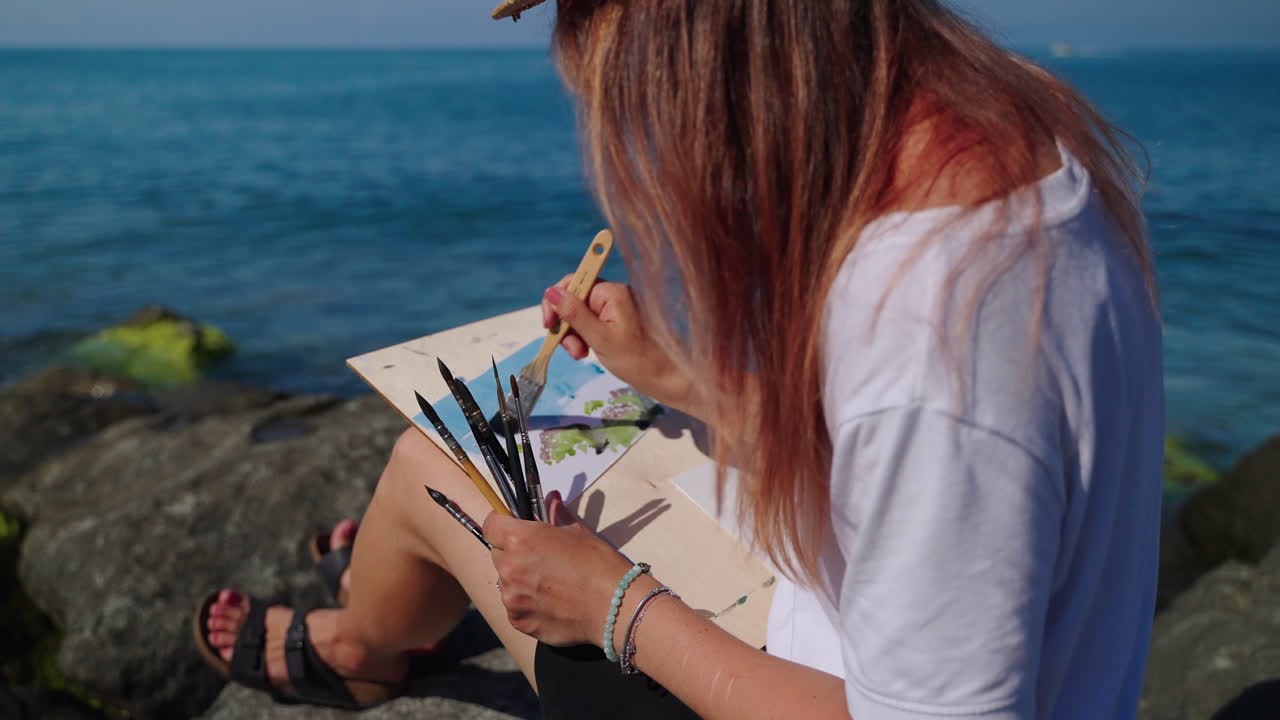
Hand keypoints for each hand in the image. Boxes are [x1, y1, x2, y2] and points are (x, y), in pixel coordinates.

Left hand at [485, 491, 637, 646]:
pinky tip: (551, 602)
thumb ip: (556, 514)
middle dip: (512, 553)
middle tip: (539, 558)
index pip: (491, 525)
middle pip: (498, 554)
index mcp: (520, 539)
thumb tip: (552, 497)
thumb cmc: (599, 564)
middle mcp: (509, 568)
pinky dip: (527, 604)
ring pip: (506, 582)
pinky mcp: (519, 620)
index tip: (512, 526)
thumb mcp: (578, 532)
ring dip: (520, 580)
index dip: (501, 524)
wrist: (615, 606)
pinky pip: (515, 607)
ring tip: (550, 584)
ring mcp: (512, 598)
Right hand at [541, 277, 703, 418]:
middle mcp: (613, 295)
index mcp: (612, 293)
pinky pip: (589, 324)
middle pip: (574, 300)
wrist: (665, 378)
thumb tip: (551, 292)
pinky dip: (583, 338)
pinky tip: (586, 352)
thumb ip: (574, 314)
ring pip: (579, 314)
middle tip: (571, 349)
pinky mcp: (614, 322)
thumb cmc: (637, 360)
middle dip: (566, 324)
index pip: (573, 283)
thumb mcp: (599, 338)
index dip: (556, 302)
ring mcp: (614, 309)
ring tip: (581, 354)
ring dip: (573, 335)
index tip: (549, 325)